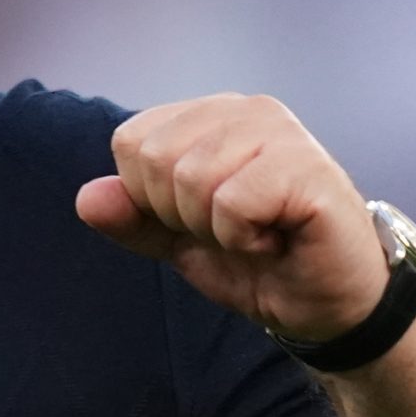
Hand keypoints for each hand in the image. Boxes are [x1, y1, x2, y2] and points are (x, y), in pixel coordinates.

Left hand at [74, 93, 388, 340]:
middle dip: (181, 216)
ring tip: (258, 233)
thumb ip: (134, 218)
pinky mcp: (306, 166)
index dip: (151, 200)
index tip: (203, 221)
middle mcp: (246, 109)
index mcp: (211, 116)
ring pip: (190, 180)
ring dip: (216, 230)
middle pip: (153, 159)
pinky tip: (278, 239)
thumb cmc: (260, 264)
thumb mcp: (180, 243)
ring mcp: (280, 131)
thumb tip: (87, 198)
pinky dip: (244, 238)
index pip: (131, 143)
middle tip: (234, 230)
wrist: (328, 307)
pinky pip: (231, 203)